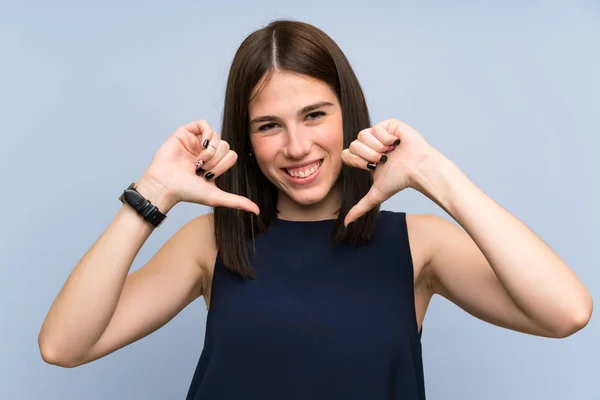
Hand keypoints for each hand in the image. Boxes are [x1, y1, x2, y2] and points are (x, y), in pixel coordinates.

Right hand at [139, 120, 258, 214]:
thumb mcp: (216, 197)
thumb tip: (257, 211)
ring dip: (210, 152)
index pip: (232, 155)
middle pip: (226, 145)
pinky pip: (204, 124)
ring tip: (198, 162)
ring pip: (217, 136)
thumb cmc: (187, 192)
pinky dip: (206, 136)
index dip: (224, 165)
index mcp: (214, 163)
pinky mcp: (185, 132)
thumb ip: (237, 201)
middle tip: (202, 170)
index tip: (209, 176)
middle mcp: (206, 151)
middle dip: (216, 160)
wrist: (166, 186)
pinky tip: (200, 147)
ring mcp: (196, 141)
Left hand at [341, 118, 436, 225]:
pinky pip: (375, 127)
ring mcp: (379, 133)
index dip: (357, 161)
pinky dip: (386, 138)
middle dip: (368, 155)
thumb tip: (345, 224)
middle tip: (383, 160)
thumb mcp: (376, 194)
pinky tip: (396, 143)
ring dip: (377, 147)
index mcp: (364, 157)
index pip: (347, 154)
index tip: (371, 167)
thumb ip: (359, 207)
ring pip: (362, 135)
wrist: (416, 168)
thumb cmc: (400, 180)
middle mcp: (370, 144)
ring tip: (390, 152)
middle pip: (353, 145)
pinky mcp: (388, 124)